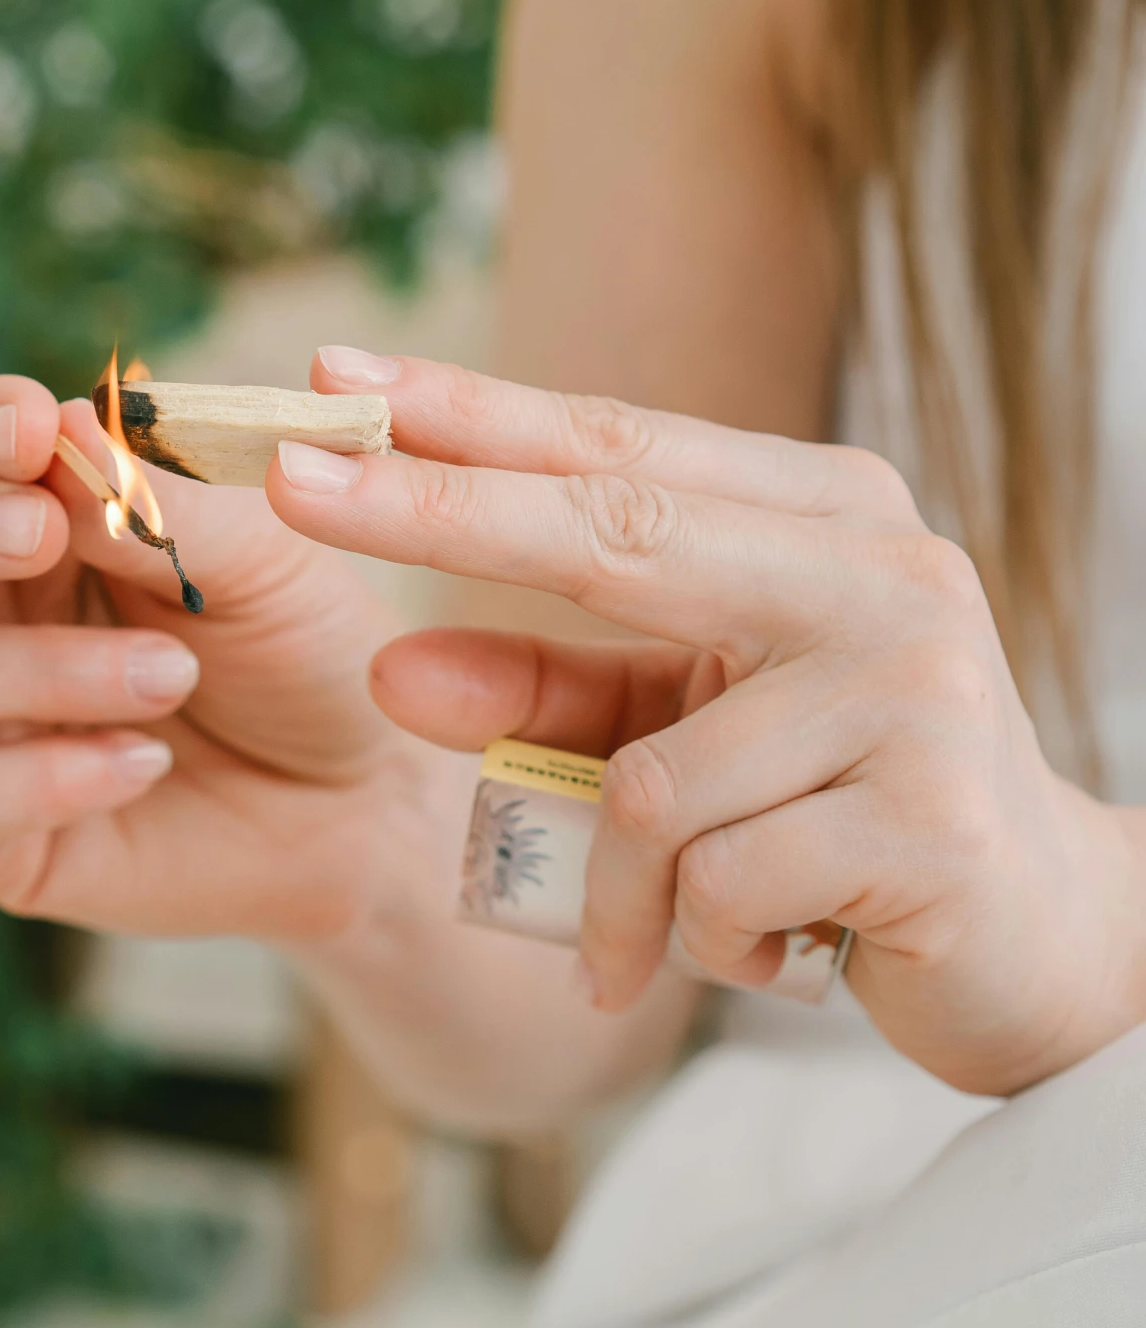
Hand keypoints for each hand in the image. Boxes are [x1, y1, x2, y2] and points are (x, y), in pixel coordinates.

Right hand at [0, 373, 433, 944]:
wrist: (354, 797)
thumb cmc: (298, 647)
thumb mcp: (266, 557)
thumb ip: (168, 499)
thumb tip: (62, 432)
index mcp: (19, 506)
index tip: (34, 430)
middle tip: (36, 532)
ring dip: (35, 665)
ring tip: (171, 674)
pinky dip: (42, 776)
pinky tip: (142, 761)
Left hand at [272, 349, 1145, 1093]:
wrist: (1037, 937)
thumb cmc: (838, 808)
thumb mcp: (690, 730)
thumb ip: (551, 691)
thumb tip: (389, 670)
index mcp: (827, 519)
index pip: (621, 445)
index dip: (471, 412)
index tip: (329, 376)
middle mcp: (882, 575)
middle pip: (614, 528)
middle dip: (436, 511)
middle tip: (290, 489)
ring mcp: (914, 694)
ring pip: (646, 780)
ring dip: (618, 886)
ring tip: (675, 930)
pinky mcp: (929, 823)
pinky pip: (710, 883)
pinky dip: (696, 941)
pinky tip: (774, 951)